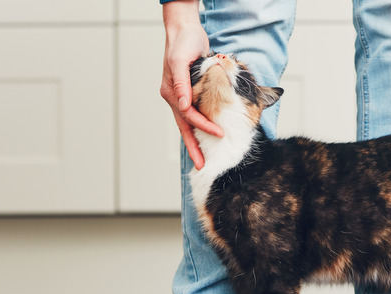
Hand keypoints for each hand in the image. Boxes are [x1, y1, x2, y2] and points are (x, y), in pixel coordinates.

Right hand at [161, 0, 222, 169]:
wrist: (185, 30)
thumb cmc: (183, 42)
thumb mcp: (181, 60)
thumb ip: (182, 83)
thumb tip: (183, 105)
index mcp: (171, 92)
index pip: (189, 116)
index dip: (204, 126)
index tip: (219, 134)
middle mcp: (175, 97)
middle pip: (185, 127)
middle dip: (193, 148)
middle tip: (201, 166)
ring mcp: (181, 96)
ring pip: (189, 124)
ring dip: (196, 141)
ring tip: (202, 158)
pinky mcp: (190, 92)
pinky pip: (194, 114)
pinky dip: (200, 126)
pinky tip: (205, 136)